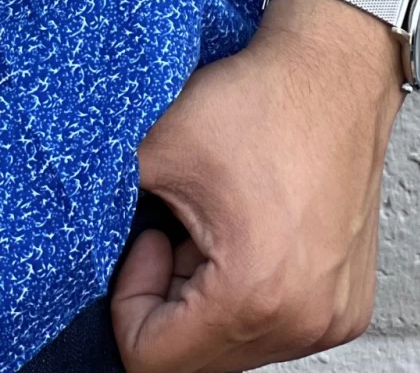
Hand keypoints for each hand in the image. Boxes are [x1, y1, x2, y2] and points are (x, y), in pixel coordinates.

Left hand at [110, 0, 404, 372]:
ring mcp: (331, 318)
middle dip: (168, 300)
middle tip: (173, 228)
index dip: (129, 300)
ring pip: (233, 346)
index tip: (146, 239)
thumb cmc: (261, 103)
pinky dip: (244, 293)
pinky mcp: (345, 305)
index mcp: (254, 295)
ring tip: (210, 226)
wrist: (332, 75)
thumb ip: (107, 205)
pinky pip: (273, 328)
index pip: (153, 358)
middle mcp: (304, 322)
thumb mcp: (157, 150)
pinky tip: (243, 233)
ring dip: (205, 297)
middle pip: (195, 360)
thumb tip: (74, 244)